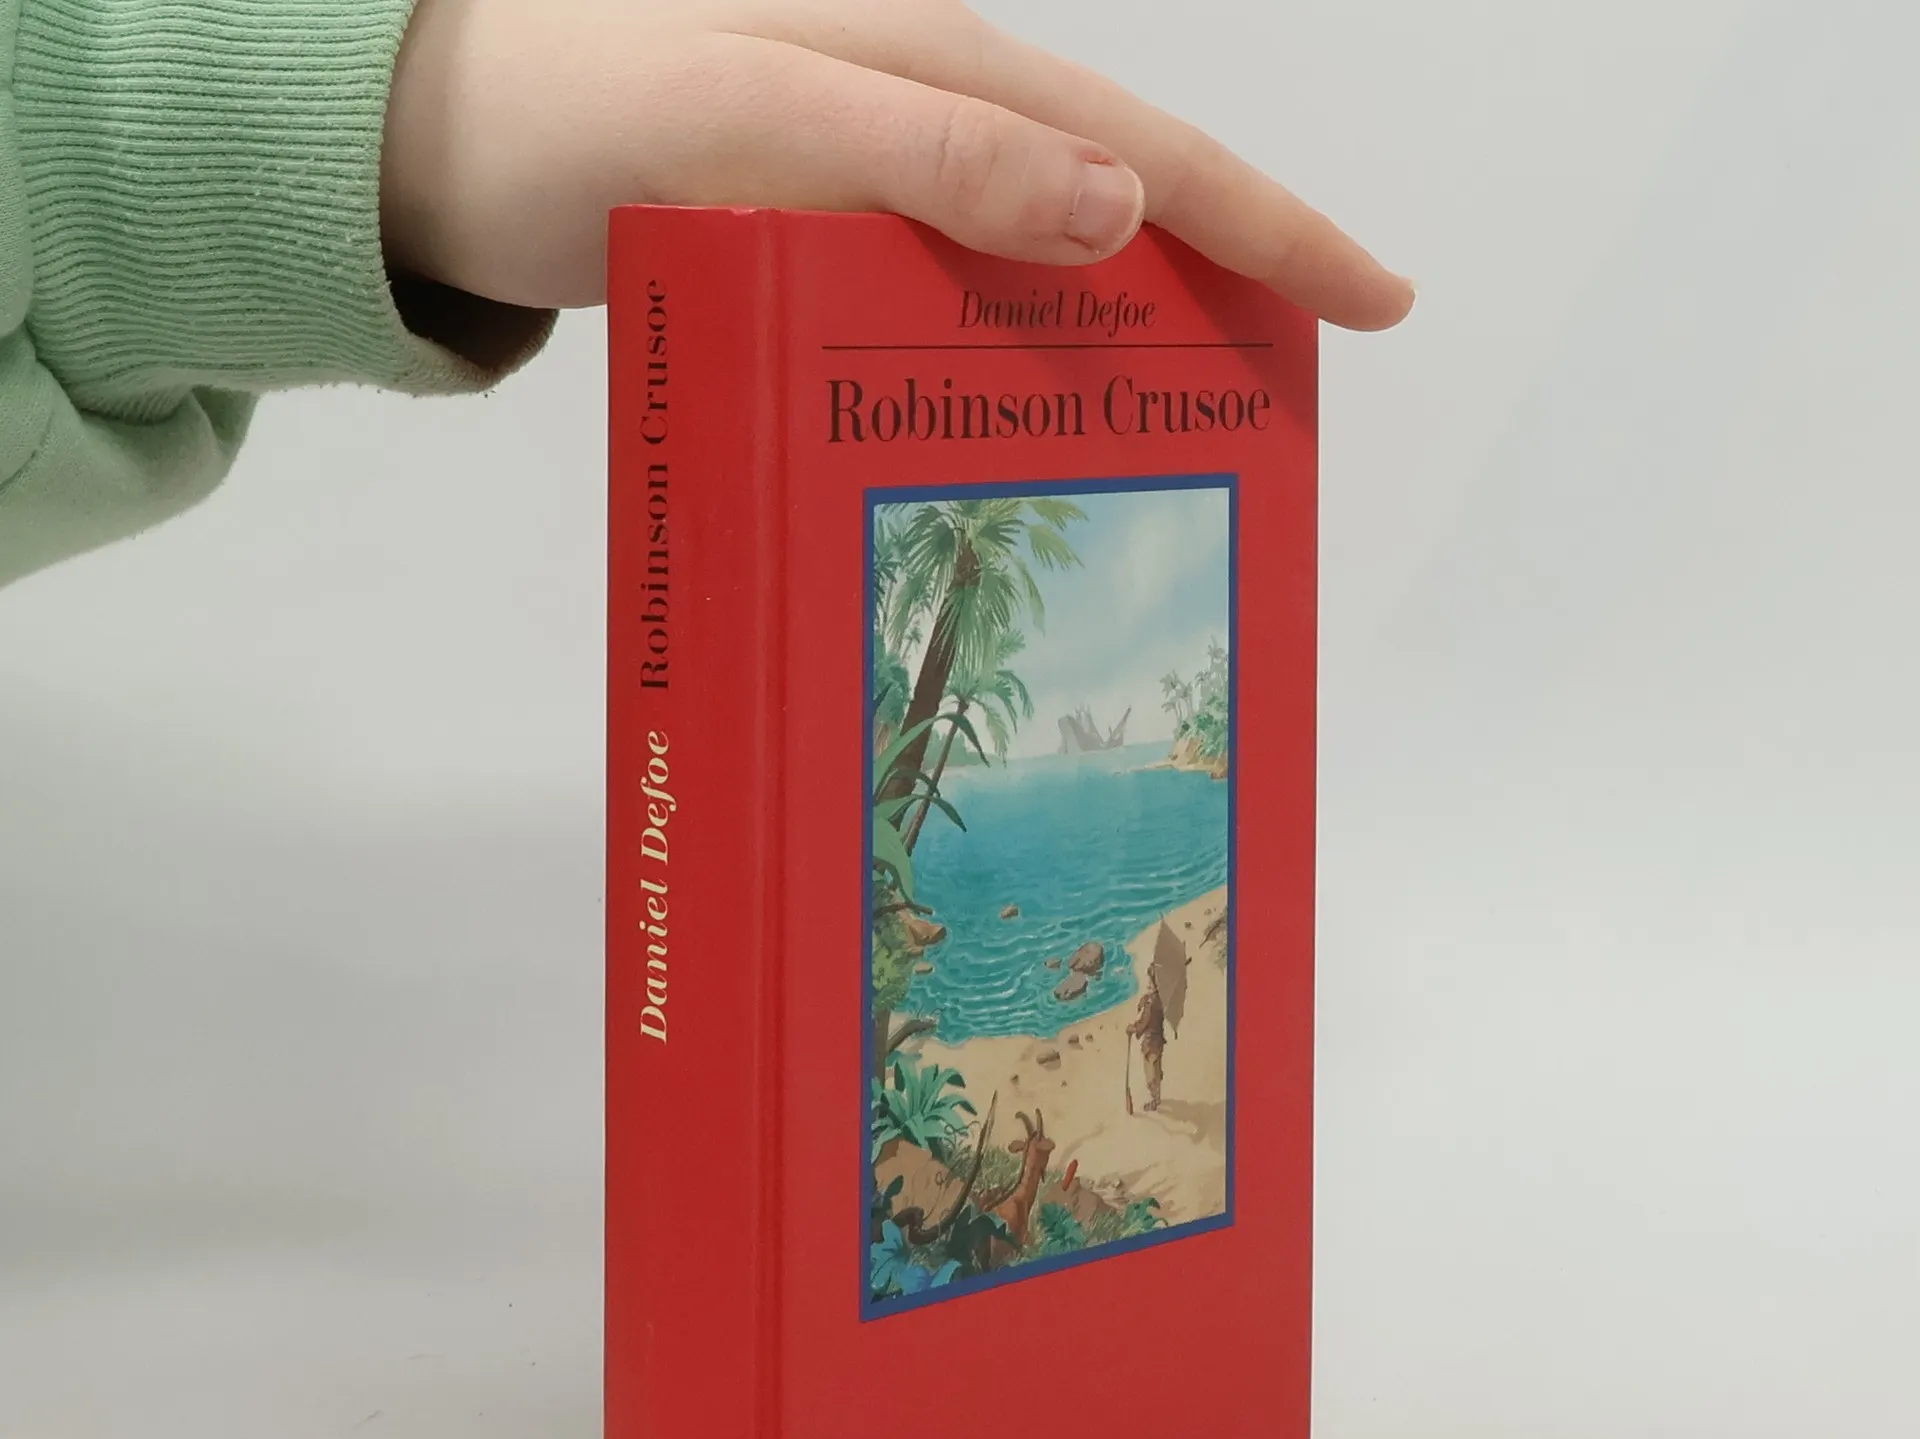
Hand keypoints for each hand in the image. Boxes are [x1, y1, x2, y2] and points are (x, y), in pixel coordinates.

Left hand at [382, 0, 1412, 329]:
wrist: (414, 141)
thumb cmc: (562, 113)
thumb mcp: (747, 115)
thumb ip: (926, 155)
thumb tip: (1118, 209)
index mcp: (929, 68)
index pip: (1145, 144)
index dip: (1269, 223)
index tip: (1377, 301)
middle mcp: (917, 117)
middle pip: (1115, 205)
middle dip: (1222, 288)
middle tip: (1287, 405)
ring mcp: (866, 183)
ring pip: (1035, 267)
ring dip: (1115, 345)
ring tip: (1178, 447)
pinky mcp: (813, 242)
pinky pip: (946, 305)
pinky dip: (1003, 366)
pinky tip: (1018, 432)